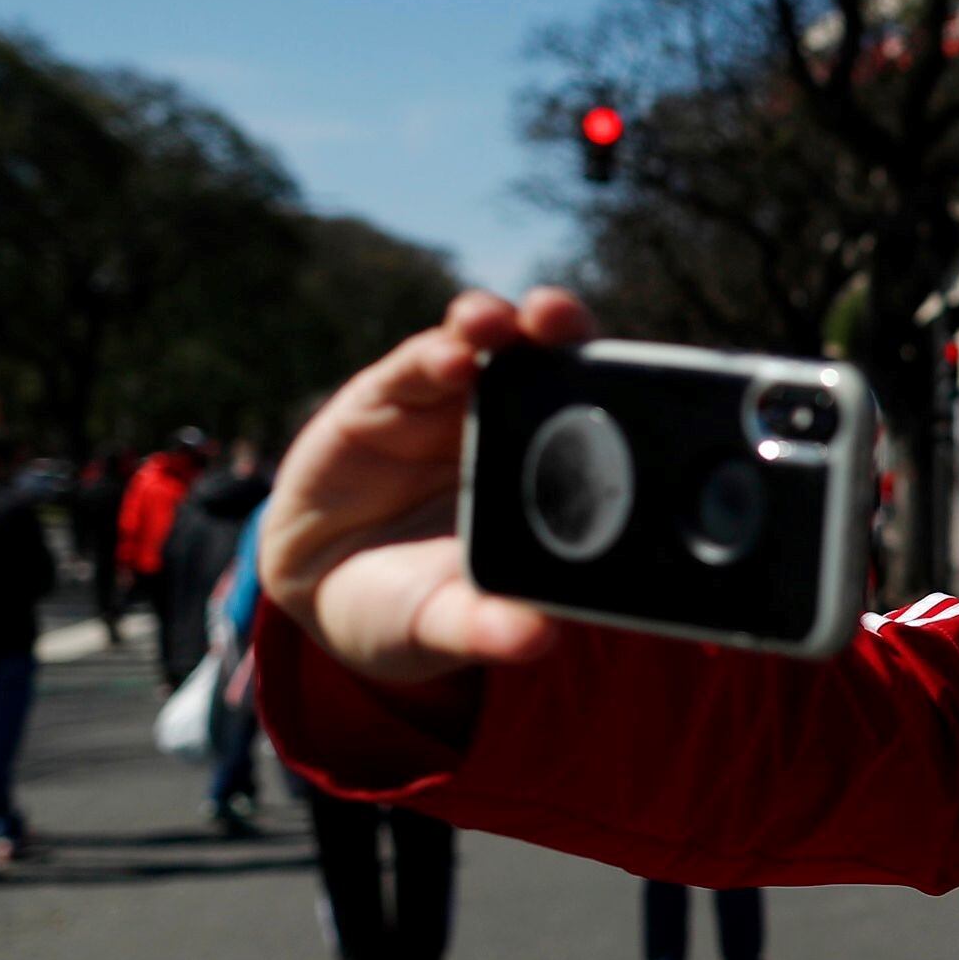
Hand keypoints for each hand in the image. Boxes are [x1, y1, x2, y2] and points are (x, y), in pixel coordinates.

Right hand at [260, 287, 598, 686]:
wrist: (319, 591)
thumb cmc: (410, 606)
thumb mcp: (447, 625)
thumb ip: (489, 629)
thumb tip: (535, 639)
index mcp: (548, 478)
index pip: (597, 416)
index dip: (617, 385)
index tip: (639, 372)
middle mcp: (508, 430)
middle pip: (549, 362)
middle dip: (563, 331)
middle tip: (561, 319)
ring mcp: (447, 409)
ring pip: (484, 348)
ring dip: (495, 325)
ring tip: (495, 324)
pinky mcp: (384, 400)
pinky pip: (416, 367)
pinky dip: (435, 354)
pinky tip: (450, 356)